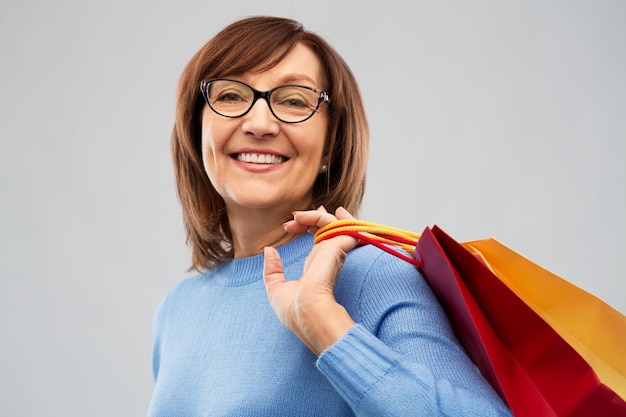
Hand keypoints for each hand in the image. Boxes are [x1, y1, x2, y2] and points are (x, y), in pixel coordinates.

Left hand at [263, 206, 358, 355]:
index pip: (320, 242)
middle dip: (314, 217)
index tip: (292, 223)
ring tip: (298, 215)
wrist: (307, 314)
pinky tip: (317, 211)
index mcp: (318, 269)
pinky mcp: (337, 247)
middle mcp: (329, 259)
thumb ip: (273, 270)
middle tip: (295, 216)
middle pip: (329, 230)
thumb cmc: (295, 311)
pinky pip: (338, 224)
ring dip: (316, 215)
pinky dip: (330, 217)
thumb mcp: (277, 290)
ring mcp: (334, 252)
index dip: (310, 227)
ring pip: (333, 223)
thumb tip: (269, 250)